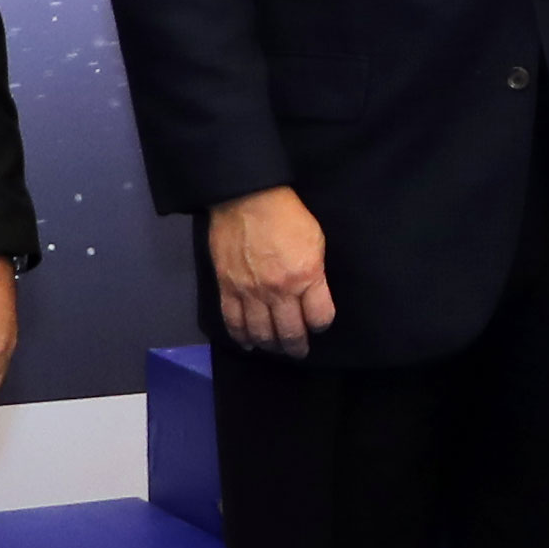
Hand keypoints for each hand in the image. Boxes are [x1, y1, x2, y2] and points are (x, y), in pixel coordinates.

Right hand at [208, 186, 336, 358]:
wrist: (247, 196)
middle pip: (290, 332)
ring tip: (276, 348)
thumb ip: (315, 272)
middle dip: (297, 346)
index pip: (319, 318)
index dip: (321, 324)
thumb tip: (313, 293)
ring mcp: (250, 292)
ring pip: (262, 333)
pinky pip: (233, 322)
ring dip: (271, 345)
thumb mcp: (316, 239)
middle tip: (299, 351)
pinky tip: (249, 344)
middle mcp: (279, 290)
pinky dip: (241, 338)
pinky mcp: (227, 288)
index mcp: (306, 276)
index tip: (318, 323)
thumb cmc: (287, 212)